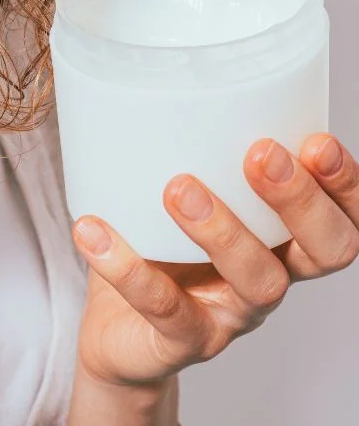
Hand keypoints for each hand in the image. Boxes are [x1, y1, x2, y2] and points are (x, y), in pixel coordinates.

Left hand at [73, 133, 358, 386]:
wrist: (114, 335)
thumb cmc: (154, 255)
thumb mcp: (172, 203)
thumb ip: (181, 157)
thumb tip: (146, 83)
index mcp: (281, 243)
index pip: (344, 219)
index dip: (344, 187)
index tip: (317, 142)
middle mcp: (270, 279)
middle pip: (324, 251)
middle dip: (301, 201)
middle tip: (262, 154)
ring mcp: (231, 317)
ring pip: (257, 281)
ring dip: (223, 229)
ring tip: (179, 188)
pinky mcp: (182, 342)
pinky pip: (162, 306)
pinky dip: (125, 266)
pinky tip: (92, 230)